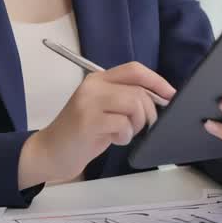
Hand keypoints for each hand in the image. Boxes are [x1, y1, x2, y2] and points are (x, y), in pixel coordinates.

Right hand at [19, 61, 174, 187]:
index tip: (171, 95)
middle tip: (139, 127)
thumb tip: (161, 97)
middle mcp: (93, 86)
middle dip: (149, 112)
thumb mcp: (104, 109)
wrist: (50, 152)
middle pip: (138, 90)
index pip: (135, 70)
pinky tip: (113, 140)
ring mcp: (89, 103)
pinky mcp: (88, 121)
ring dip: (136, 124)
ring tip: (123, 133)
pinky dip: (125, 136)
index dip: (157, 81)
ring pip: (134, 104)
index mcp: (99, 79)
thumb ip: (126, 98)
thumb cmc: (82, 133)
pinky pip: (123, 124)